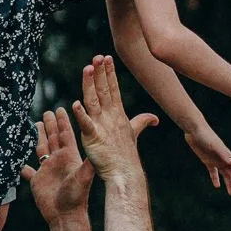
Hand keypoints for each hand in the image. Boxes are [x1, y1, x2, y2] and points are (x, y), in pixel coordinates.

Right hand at [22, 107, 93, 225]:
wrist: (66, 217)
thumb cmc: (76, 198)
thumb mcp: (84, 177)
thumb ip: (87, 161)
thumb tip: (97, 145)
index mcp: (69, 157)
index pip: (66, 134)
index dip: (63, 122)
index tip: (60, 108)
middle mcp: (58, 162)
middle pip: (53, 138)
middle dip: (50, 125)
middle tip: (47, 111)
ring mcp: (48, 171)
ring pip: (42, 150)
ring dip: (39, 138)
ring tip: (36, 125)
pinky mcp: (38, 181)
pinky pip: (28, 171)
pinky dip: (23, 166)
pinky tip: (18, 160)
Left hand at [71, 55, 157, 183]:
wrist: (125, 174)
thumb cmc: (127, 156)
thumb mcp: (134, 133)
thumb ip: (142, 122)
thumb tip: (154, 118)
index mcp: (118, 114)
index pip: (113, 88)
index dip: (109, 73)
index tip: (105, 58)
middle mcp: (110, 116)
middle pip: (103, 90)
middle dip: (100, 72)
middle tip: (97, 56)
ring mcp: (101, 126)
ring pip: (93, 101)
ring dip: (90, 84)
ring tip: (87, 68)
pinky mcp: (93, 138)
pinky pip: (86, 124)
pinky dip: (81, 115)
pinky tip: (76, 104)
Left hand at [185, 122, 230, 196]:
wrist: (195, 130)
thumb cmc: (206, 137)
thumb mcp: (215, 146)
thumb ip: (224, 155)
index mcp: (227, 156)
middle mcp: (223, 159)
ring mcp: (216, 160)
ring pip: (224, 175)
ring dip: (228, 184)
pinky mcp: (207, 160)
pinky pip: (213, 172)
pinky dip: (215, 179)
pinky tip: (217, 186)